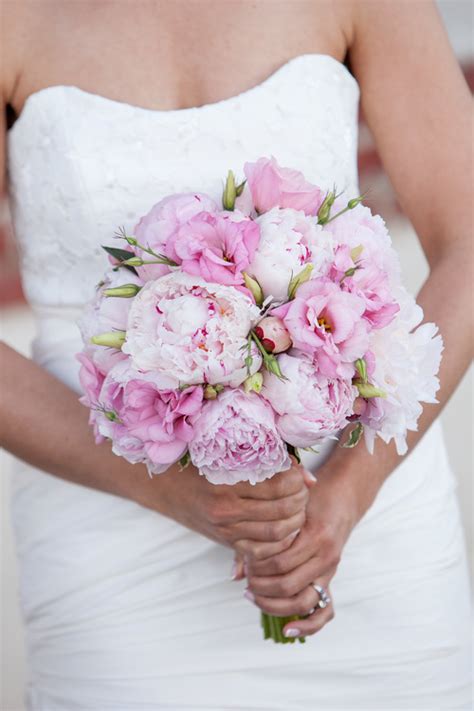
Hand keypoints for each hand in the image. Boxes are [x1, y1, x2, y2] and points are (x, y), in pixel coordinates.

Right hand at [134, 457, 315, 561]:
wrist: (170, 490)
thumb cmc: (203, 465)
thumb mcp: (232, 456)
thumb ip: (270, 462)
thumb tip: (310, 478)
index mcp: (228, 481)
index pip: (279, 484)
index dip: (296, 479)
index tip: (298, 474)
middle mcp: (226, 508)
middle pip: (282, 510)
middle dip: (301, 500)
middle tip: (304, 491)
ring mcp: (227, 529)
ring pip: (277, 532)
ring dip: (296, 520)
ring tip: (298, 508)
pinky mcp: (228, 543)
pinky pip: (263, 550)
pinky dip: (281, 541)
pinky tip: (285, 527)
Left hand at [243, 466, 360, 637]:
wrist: (343, 498)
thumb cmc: (310, 500)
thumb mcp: (288, 509)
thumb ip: (261, 536)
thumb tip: (234, 574)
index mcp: (315, 536)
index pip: (280, 562)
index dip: (258, 568)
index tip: (245, 564)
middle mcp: (325, 557)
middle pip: (288, 585)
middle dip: (262, 587)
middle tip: (247, 582)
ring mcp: (329, 571)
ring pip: (302, 602)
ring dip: (274, 606)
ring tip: (254, 597)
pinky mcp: (329, 580)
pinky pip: (324, 612)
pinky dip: (307, 626)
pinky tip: (287, 630)